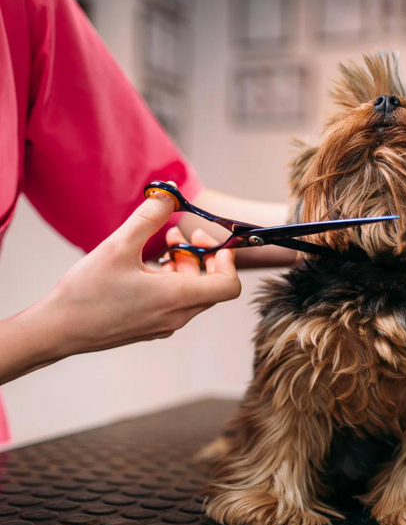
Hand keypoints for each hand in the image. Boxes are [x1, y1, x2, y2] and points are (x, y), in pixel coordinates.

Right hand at [42, 195, 240, 356]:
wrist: (59, 330)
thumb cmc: (87, 292)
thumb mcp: (119, 246)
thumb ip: (149, 217)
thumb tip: (169, 194)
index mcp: (177, 298)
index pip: (228, 285)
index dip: (227, 261)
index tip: (205, 241)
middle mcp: (177, 316)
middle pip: (211, 286)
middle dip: (199, 256)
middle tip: (176, 237)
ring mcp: (165, 325)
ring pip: (192, 294)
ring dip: (183, 267)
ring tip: (160, 247)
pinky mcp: (152, 328)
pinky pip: (175, 303)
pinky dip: (171, 282)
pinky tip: (145, 268)